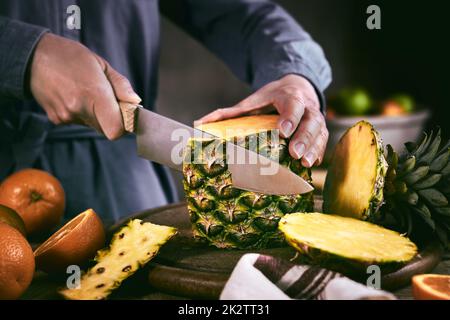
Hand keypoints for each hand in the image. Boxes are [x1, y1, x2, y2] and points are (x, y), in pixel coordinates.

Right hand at [29, 33, 140, 139]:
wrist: (33, 57)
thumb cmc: (70, 57)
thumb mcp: (101, 64)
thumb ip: (120, 86)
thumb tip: (135, 103)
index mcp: (93, 94)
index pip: (116, 130)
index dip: (124, 125)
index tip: (125, 113)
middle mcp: (78, 109)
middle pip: (107, 129)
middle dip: (112, 118)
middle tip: (109, 100)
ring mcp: (66, 116)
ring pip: (93, 125)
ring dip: (97, 114)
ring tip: (86, 92)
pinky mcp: (57, 119)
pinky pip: (79, 121)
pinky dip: (82, 112)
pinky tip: (74, 95)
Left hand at [195, 74, 327, 166]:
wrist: (297, 86)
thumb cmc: (271, 98)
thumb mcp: (251, 101)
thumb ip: (229, 113)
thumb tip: (199, 124)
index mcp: (288, 96)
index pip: (292, 105)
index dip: (289, 117)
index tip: (283, 131)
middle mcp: (306, 106)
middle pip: (310, 121)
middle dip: (304, 137)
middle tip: (295, 153)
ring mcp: (315, 118)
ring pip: (320, 132)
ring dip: (313, 148)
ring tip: (306, 163)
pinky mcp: (320, 130)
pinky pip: (323, 141)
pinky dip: (319, 152)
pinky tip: (312, 164)